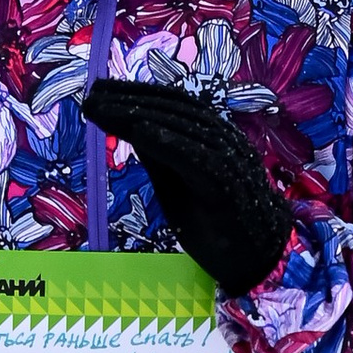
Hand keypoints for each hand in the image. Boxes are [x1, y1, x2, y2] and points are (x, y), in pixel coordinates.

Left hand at [81, 80, 294, 297]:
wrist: (260, 259)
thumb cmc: (219, 225)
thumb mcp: (178, 188)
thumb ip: (161, 158)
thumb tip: (133, 128)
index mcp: (212, 139)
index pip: (174, 106)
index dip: (137, 94)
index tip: (100, 92)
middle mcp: (223, 140)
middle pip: (174, 109)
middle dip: (130, 99)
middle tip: (92, 95)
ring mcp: (229, 159)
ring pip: (181, 126)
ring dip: (139, 114)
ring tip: (104, 109)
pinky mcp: (228, 184)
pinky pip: (195, 156)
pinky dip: (167, 140)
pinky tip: (139, 130)